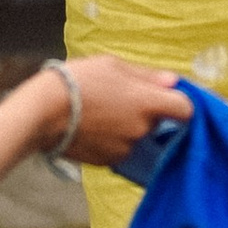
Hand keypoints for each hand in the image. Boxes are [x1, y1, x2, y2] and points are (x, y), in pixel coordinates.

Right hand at [55, 56, 192, 166]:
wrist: (41, 113)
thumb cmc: (77, 80)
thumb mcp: (112, 66)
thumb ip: (147, 76)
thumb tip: (173, 81)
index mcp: (148, 102)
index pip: (186, 109)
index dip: (184, 104)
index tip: (174, 100)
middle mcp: (141, 129)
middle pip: (159, 122)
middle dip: (149, 112)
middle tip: (123, 99)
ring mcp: (125, 148)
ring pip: (139, 136)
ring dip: (130, 127)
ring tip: (103, 113)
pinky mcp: (108, 161)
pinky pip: (121, 149)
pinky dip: (114, 140)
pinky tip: (94, 127)